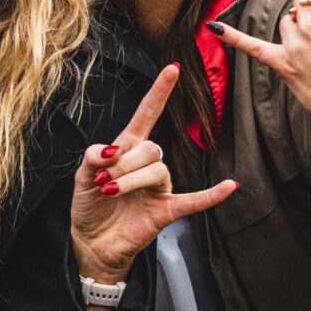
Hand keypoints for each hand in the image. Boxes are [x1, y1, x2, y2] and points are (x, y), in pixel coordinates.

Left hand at [70, 65, 237, 284]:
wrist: (92, 242)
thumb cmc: (89, 205)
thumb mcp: (81, 176)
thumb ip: (94, 157)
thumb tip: (113, 149)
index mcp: (126, 150)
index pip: (146, 116)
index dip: (158, 93)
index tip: (172, 68)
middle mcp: (146, 165)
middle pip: (150, 148)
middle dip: (124, 163)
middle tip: (103, 181)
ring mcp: (159, 188)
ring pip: (158, 170)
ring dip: (131, 179)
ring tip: (111, 191)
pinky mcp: (166, 211)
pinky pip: (194, 201)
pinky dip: (212, 194)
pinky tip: (230, 186)